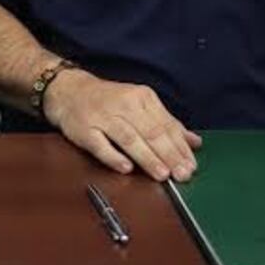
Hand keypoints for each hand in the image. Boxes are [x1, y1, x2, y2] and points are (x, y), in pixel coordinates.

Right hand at [43, 69, 200, 181]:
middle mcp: (123, 104)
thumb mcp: (141, 105)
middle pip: (150, 131)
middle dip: (168, 154)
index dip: (179, 147)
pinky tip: (126, 167)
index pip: (165, 124)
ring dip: (147, 156)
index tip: (191, 166)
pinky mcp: (84, 129)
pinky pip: (100, 144)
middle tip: (182, 174)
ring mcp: (102, 116)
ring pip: (128, 138)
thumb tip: (195, 143)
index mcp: (141, 97)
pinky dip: (113, 156)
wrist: (69, 90)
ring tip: (162, 174)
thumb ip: (167, 123)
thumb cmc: (110, 101)